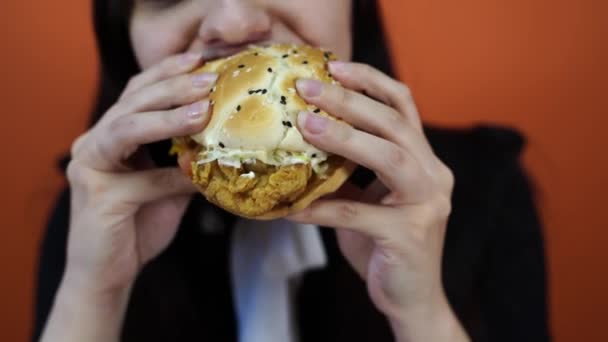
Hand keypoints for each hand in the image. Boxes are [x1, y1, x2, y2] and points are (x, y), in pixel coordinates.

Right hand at [41, 52, 215, 341]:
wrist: (109, 272)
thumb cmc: (138, 224)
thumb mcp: (167, 185)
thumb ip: (185, 160)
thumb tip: (226, 141)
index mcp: (110, 135)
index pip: (138, 93)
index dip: (167, 73)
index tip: (202, 59)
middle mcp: (94, 143)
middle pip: (132, 102)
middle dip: (172, 86)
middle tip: (209, 78)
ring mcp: (89, 167)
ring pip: (126, 128)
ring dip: (167, 116)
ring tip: (203, 108)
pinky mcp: (97, 196)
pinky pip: (141, 179)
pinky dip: (172, 176)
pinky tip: (197, 174)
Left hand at [288, 62, 468, 340]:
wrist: (411, 298)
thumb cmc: (385, 245)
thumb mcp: (370, 199)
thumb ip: (351, 170)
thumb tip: (303, 141)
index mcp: (425, 160)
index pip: (403, 106)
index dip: (371, 81)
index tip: (333, 66)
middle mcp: (433, 175)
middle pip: (394, 123)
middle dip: (350, 100)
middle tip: (308, 88)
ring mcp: (427, 204)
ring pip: (389, 157)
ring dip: (344, 137)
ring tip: (305, 125)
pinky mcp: (409, 236)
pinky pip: (357, 215)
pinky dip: (321, 208)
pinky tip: (290, 208)